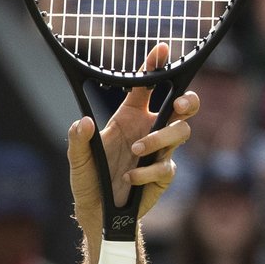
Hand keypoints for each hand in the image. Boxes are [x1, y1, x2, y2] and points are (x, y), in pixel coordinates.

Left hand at [67, 44, 200, 229]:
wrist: (98, 212)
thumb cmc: (89, 179)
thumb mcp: (77, 159)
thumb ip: (77, 140)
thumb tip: (82, 121)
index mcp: (129, 118)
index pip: (147, 86)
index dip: (155, 67)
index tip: (162, 50)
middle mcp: (148, 130)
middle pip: (183, 107)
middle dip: (187, 100)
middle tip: (177, 104)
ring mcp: (159, 152)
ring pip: (181, 133)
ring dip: (159, 139)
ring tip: (136, 150)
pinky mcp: (163, 174)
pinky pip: (166, 166)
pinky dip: (147, 171)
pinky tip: (129, 178)